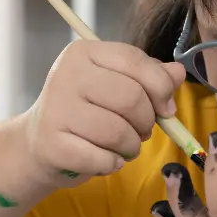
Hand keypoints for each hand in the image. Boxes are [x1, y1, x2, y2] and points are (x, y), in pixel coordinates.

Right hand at [21, 40, 186, 188]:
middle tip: (141, 131)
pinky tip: (106, 159)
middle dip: (146, 121)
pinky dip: (113, 164)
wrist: (38, 143)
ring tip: (125, 147)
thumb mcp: (115, 84)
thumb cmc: (85, 111)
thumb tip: (178, 72)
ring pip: (118, 131)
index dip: (160, 87)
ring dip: (132, 147)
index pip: (134, 60)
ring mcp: (56, 110)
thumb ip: (149, 76)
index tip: (166, 108)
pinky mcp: (51, 144)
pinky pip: (102, 158)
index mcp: (83, 52)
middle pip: (130, 98)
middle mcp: (66, 75)